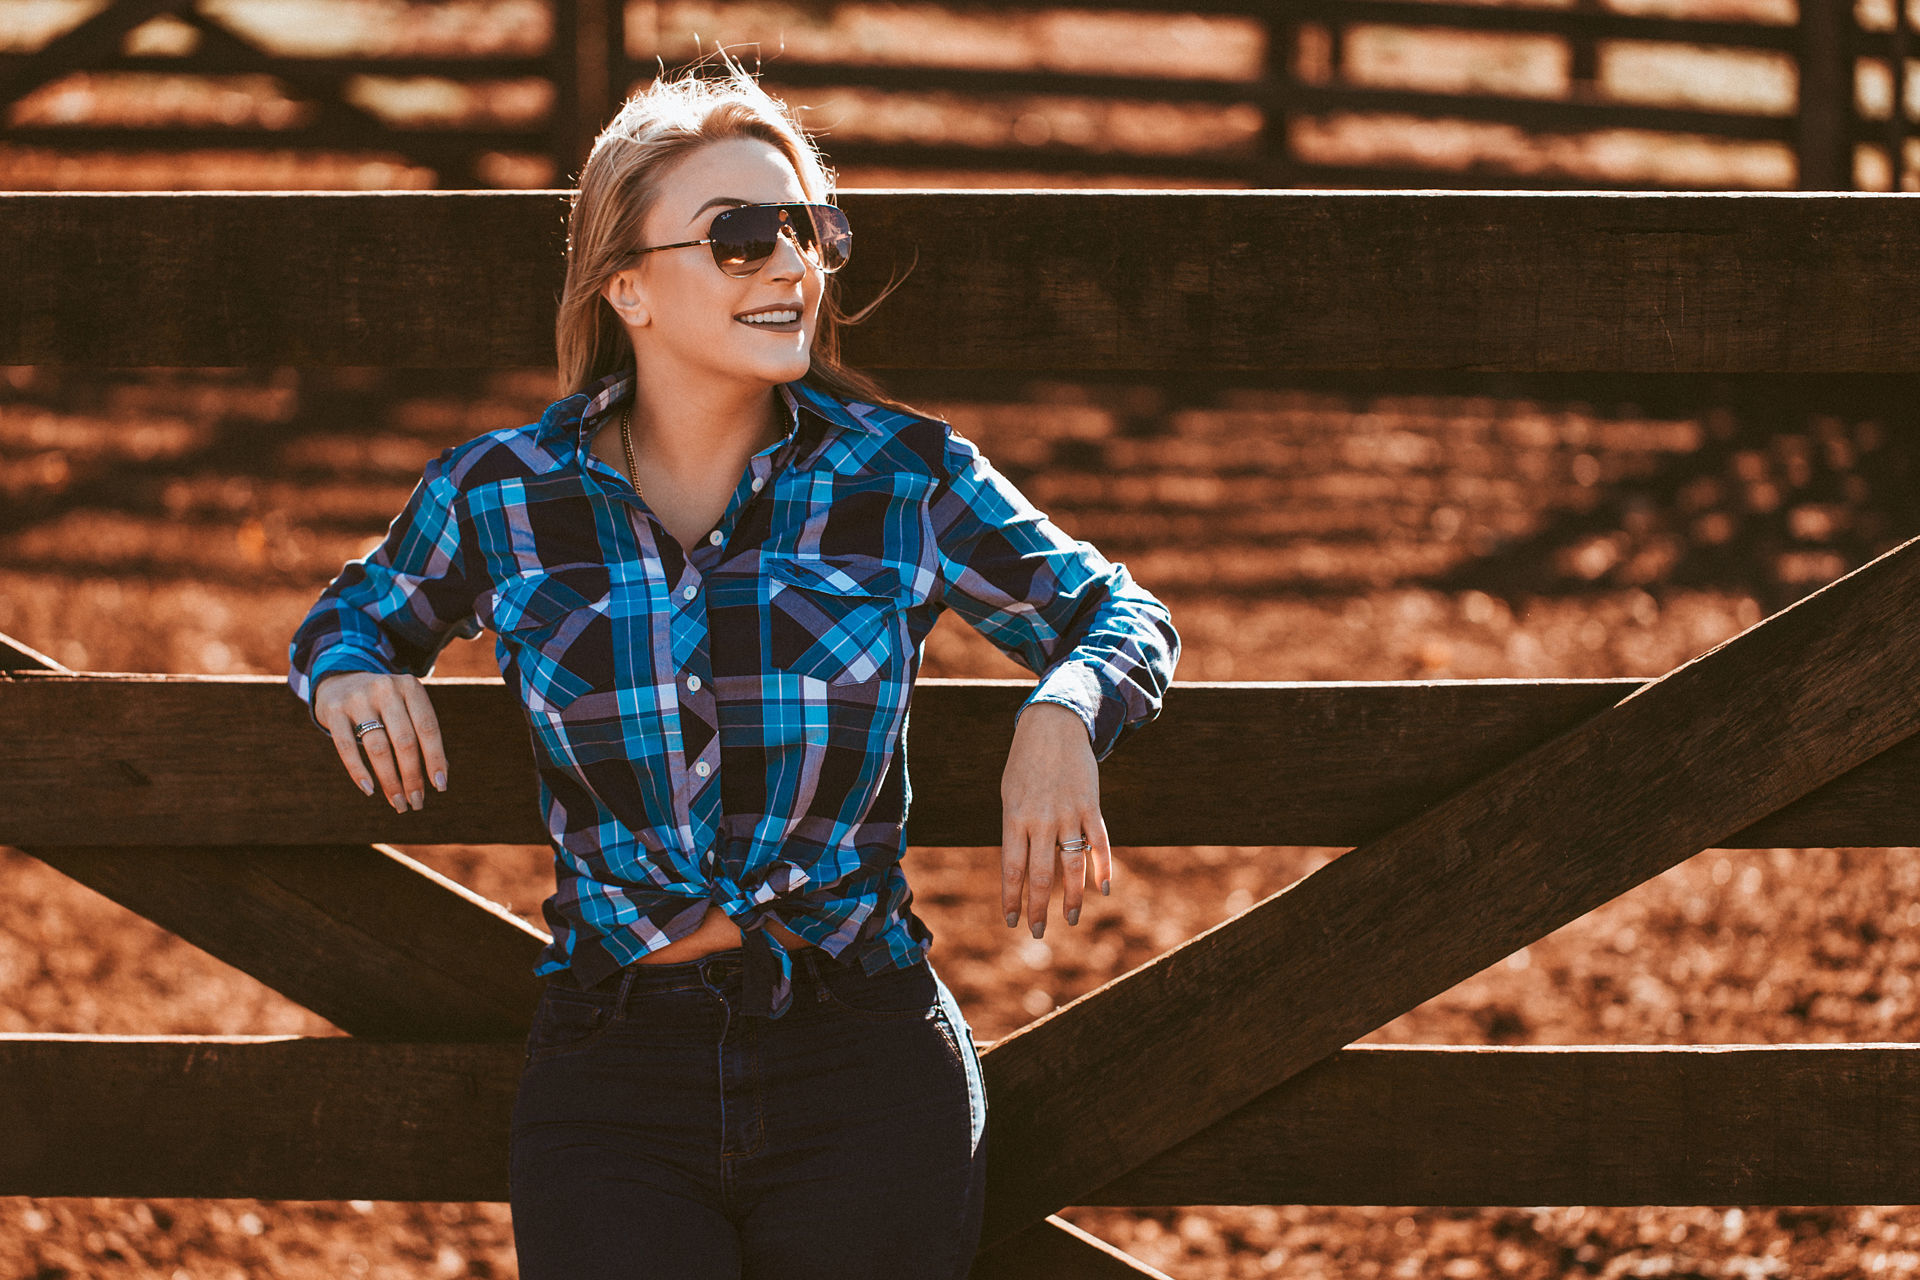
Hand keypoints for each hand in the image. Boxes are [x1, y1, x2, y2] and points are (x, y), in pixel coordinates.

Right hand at [312, 670, 447, 813]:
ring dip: (390, 781)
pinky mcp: (334, 711)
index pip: (428, 728)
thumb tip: (439, 777)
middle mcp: (385, 689)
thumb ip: (421, 735)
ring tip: (397, 802)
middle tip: (416, 803)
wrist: (341, 681)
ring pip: (378, 748)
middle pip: (405, 741)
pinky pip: (346, 747)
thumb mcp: (406, 708)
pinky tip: (370, 790)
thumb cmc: (385, 704)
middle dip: (412, 777)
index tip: (440, 787)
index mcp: (410, 687)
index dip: (435, 759)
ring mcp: (358, 698)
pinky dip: (359, 771)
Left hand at [1000, 700, 1112, 937]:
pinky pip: (1099, 843)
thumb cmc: (1024, 764)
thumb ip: (1016, 830)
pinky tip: (1103, 889)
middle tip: (1039, 933)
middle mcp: (1042, 820)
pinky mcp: (1091, 805)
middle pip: (1042, 875)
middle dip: (1040, 908)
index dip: (1013, 899)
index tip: (1012, 922)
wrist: (1053, 727)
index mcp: (1015, 818)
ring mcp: (1069, 813)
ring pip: (1073, 866)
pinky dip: (1103, 867)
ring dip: (1072, 897)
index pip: (1012, 869)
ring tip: (1071, 920)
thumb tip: (1022, 868)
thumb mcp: (1010, 795)